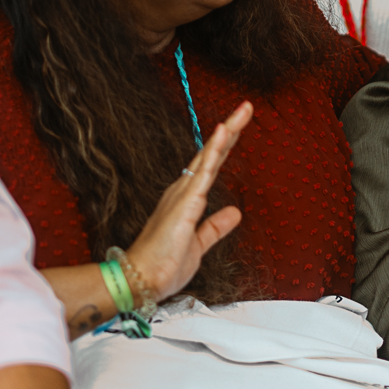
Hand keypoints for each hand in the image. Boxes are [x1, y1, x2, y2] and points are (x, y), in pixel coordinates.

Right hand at [128, 104, 252, 300]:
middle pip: (211, 154)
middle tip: (247, 107)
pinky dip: (214, 151)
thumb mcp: (200, 244)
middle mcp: (183, 191)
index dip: (226, 145)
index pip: (211, 165)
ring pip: (209, 157)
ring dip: (226, 133)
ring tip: (241, 111)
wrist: (141, 280)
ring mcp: (183, 195)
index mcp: (187, 199)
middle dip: (230, 129)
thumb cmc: (163, 264)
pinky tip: (223, 133)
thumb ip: (216, 227)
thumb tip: (235, 213)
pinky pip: (203, 172)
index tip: (239, 126)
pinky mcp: (185, 204)